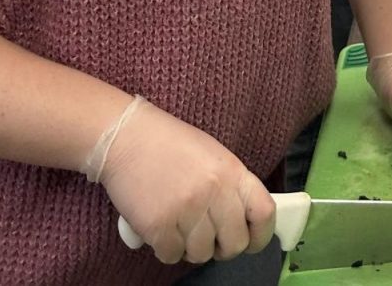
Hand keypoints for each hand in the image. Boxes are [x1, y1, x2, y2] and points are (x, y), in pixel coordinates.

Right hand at [98, 99, 275, 264]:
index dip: (260, 235)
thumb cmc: (170, 145)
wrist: (126, 136)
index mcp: (232, 172)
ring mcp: (187, 209)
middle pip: (235, 243)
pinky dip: (166, 248)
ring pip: (202, 254)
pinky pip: (171, 255)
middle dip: (222, 247)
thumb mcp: (213, 157)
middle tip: (208, 238)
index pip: (265, 213)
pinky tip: (160, 229)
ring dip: (190, 248)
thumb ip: (230, 187)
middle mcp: (214, 191)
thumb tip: (242, 222)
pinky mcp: (158, 225)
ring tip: (179, 227)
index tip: (250, 240)